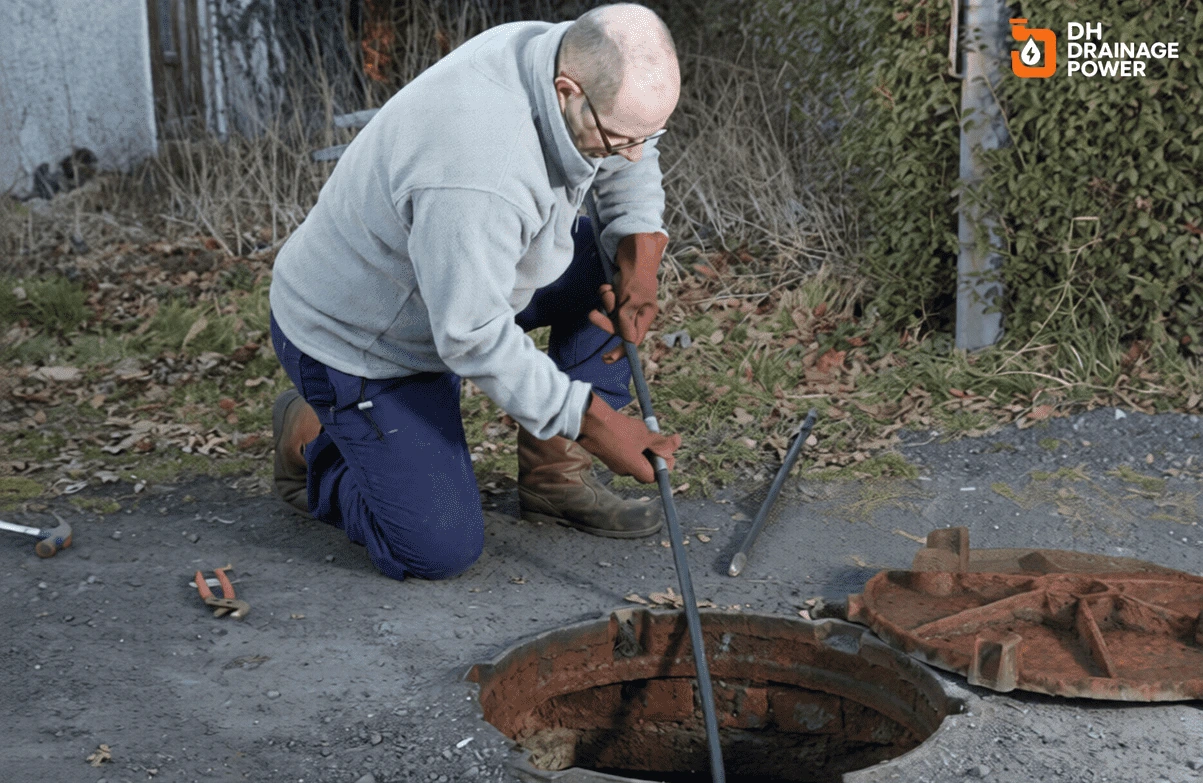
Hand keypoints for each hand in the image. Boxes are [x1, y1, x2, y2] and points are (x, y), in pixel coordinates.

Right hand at [576, 393, 680, 483]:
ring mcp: (616, 462)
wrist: (590, 421)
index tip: (668, 449)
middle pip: (647, 467)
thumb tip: (676, 445)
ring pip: (636, 458)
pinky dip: (634, 444)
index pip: (656, 476)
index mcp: (635, 470)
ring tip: (646, 431)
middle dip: (656, 453)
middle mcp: (625, 470)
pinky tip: (634, 429)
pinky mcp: (609, 452)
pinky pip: (627, 452)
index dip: (665, 464)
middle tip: (659, 438)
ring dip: (645, 446)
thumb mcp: (645, 435)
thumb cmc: (618, 430)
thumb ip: (661, 443)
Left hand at [587, 232, 667, 363]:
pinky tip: (608, 284)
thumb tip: (627, 341)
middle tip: (593, 315)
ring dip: (606, 302)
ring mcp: (627, 301)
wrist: (634, 249)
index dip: (621, 351)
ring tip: (607, 289)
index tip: (606, 359)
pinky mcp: (619, 292)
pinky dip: (605, 293)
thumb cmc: (637, 273)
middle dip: (605, 321)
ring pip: (611, 313)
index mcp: (645, 315)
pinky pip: (608, 300)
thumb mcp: (632, 299)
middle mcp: (637, 310)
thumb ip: (627, 320)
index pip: (633, 339)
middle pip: (618, 327)